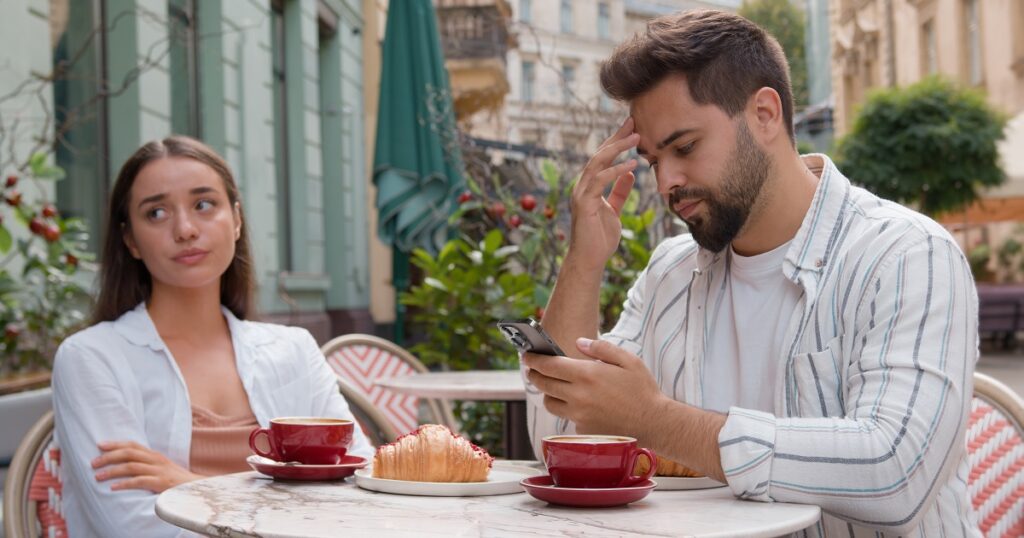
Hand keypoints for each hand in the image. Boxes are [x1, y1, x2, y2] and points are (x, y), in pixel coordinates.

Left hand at [92, 441, 203, 492]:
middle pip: (129, 453)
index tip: (99, 445)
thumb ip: (147, 464)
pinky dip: (124, 484)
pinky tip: (113, 487)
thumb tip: (125, 465)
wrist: (196, 489)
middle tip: (93, 463)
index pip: (133, 445)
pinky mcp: (160, 483)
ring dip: (112, 470)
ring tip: (97, 476)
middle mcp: (156, 460)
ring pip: (131, 466)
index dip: (116, 444)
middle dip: (109, 457)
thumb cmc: (176, 481)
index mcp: (155, 455)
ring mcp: (159, 471)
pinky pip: (139, 481)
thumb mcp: (162, 468)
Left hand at [523, 337, 664, 437]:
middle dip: (534, 374)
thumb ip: (601, 348)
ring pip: (551, 403)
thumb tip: (578, 343)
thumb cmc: (643, 389)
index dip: (534, 359)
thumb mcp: (627, 360)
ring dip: (548, 393)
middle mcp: (578, 396)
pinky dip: (568, 409)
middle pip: (544, 384)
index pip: (549, 366)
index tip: (526, 355)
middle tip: (532, 369)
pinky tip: (578, 404)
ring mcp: (579, 415)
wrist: (654, 422)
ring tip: (553, 387)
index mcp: (587, 375)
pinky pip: (567, 417)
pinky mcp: (583, 430)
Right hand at [568, 117, 638, 271]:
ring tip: (636, 138)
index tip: (632, 128)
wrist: (589, 260)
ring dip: (617, 148)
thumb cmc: (599, 238)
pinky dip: (615, 171)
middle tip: (634, 123)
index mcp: (589, 186)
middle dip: (617, 138)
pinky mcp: (584, 203)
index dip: (616, 142)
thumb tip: (629, 173)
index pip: (603, 158)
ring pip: (597, 163)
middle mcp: (582, 185)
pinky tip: (631, 164)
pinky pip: (600, 181)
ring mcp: (581, 193)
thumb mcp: (614, 210)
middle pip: (599, 154)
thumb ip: (619, 192)